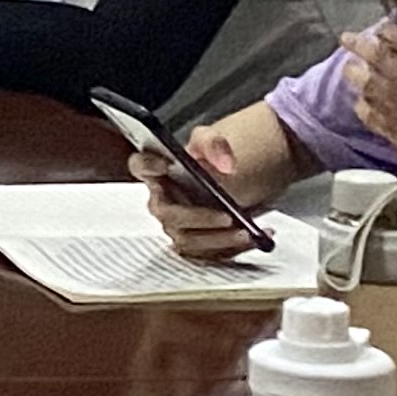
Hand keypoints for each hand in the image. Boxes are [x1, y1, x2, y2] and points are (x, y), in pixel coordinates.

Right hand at [132, 132, 265, 262]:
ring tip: (246, 231)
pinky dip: (235, 248)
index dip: (147, 165)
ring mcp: (177, 227)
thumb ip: (214, 143)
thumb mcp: (211, 141)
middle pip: (169, 214)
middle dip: (198, 217)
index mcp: (157, 173)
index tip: (165, 164)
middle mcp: (162, 203)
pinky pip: (209, 254)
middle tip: (226, 216)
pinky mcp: (196, 246)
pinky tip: (256, 237)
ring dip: (219, 239)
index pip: (140, 165)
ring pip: (189, 240)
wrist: (231, 186)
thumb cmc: (210, 163)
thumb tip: (225, 165)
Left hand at [341, 18, 396, 179]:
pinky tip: (361, 100)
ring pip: (370, 85)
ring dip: (356, 74)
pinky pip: (372, 117)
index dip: (387, 31)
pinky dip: (363, 106)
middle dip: (359, 45)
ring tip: (350, 67)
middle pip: (379, 58)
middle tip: (347, 38)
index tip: (380, 29)